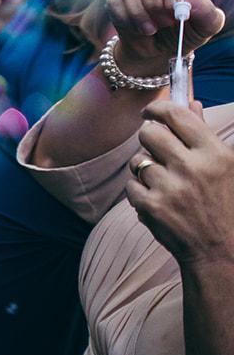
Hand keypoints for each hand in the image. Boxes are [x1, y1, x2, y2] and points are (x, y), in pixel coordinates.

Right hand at [108, 0, 225, 73]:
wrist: (159, 49)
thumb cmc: (185, 35)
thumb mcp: (205, 29)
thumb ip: (207, 14)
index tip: (172, 6)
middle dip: (154, 4)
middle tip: (165, 23)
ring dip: (139, 14)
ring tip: (152, 29)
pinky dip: (125, 18)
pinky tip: (137, 28)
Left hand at [127, 100, 233, 265]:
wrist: (222, 251)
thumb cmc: (226, 204)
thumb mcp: (228, 167)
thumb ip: (205, 135)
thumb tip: (191, 103)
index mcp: (214, 154)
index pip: (177, 115)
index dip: (158, 108)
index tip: (151, 111)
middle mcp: (192, 168)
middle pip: (149, 133)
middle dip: (149, 138)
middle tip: (156, 147)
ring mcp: (170, 188)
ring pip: (137, 161)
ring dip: (145, 168)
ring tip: (165, 181)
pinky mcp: (151, 207)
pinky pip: (131, 185)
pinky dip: (140, 191)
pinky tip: (159, 199)